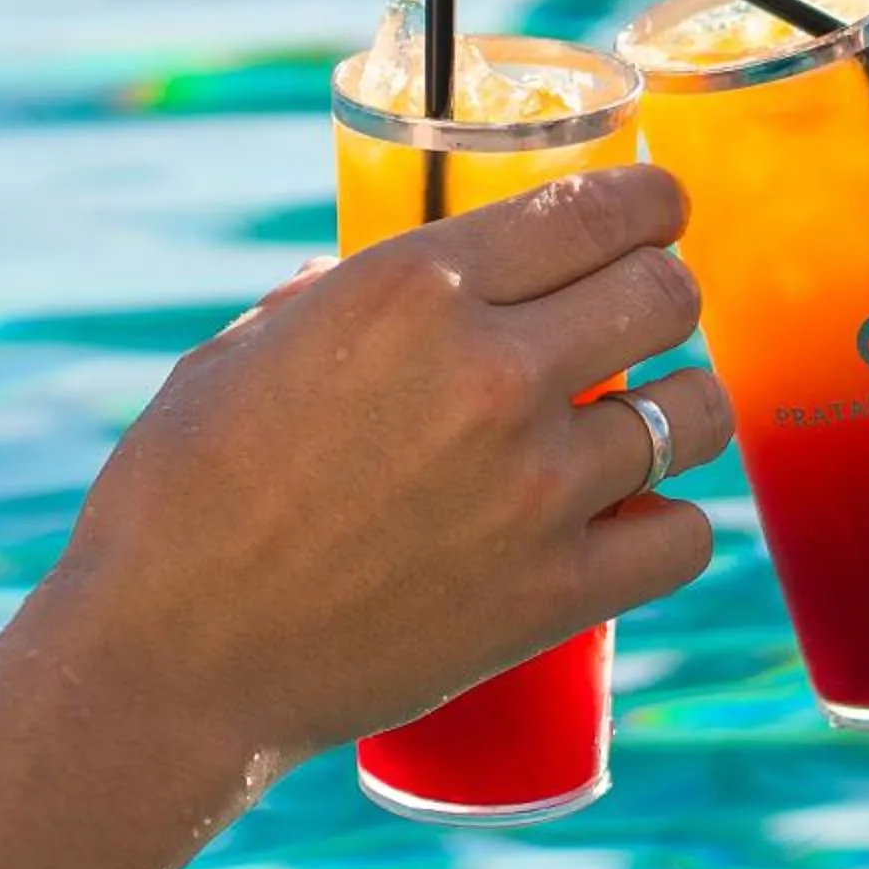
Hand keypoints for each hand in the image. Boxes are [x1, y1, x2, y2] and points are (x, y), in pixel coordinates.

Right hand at [24, 164, 731, 768]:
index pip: (597, 208)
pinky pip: (688, 538)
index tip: (661, 213)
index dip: (650, 204)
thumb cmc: (179, 498)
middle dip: (667, 293)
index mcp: (414, 289)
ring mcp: (535, 489)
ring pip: (697, 413)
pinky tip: (637, 522)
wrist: (170, 664)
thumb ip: (333, 300)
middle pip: (667, 295)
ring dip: (684, 406)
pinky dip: (670, 527)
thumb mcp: (243, 351)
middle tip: (650, 314)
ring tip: (654, 418)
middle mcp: (493, 372)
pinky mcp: (555, 595)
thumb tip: (375, 273)